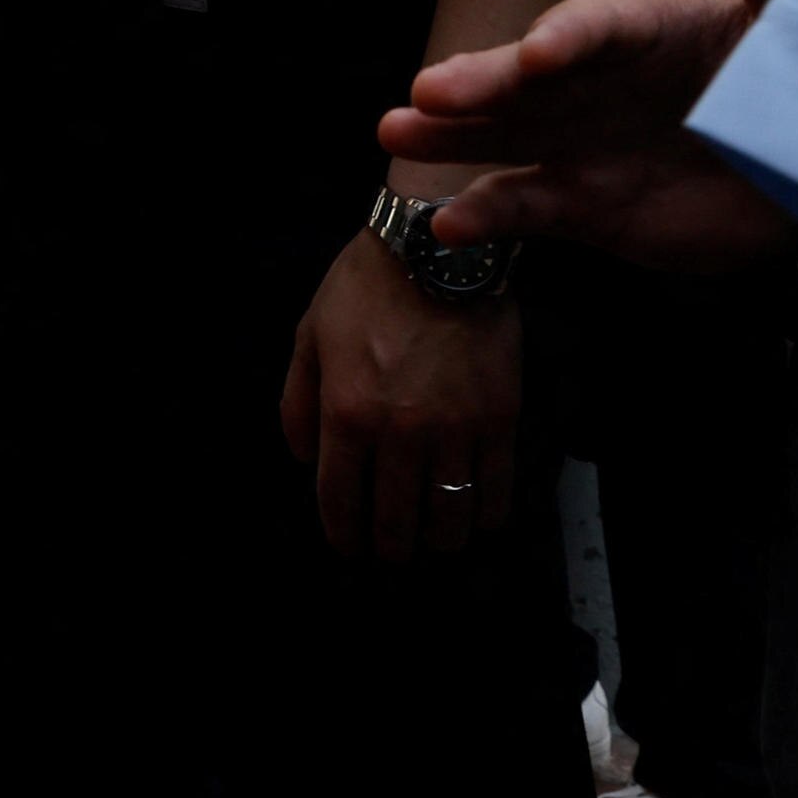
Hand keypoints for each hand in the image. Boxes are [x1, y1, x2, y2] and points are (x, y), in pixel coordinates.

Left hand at [283, 228, 521, 556]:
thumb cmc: (365, 288)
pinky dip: (485, 516)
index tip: (349, 545)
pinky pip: (495, 491)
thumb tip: (301, 458)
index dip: (344, 534)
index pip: (340, 501)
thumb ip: (297, 402)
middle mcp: (399, 431)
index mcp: (346, 412)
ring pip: (448, 517)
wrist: (436, 249)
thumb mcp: (309, 336)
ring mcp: (454, 429)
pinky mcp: (499, 420)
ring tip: (432, 538)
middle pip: (395, 520)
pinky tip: (476, 517)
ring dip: (438, 539)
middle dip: (390, 546)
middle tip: (391, 549)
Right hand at [378, 0, 797, 267]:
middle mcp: (592, 80)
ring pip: (502, 134)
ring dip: (451, 135)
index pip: (597, 24)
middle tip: (429, 92)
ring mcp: (580, 141)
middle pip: (527, 76)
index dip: (567, 36)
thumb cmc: (794, 78)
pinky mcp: (582, 202)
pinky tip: (448, 226)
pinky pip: (527, 207)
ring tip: (393, 133)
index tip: (540, 55)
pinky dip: (487, 216)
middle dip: (479, 81)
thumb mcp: (797, 24)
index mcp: (643, 28)